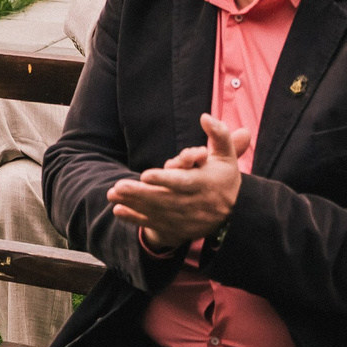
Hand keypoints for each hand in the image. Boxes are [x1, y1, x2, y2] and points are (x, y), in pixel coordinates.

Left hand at [109, 115, 245, 252]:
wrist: (234, 214)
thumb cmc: (225, 178)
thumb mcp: (226, 155)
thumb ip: (219, 134)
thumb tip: (205, 117)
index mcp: (204, 184)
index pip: (183, 183)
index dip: (164, 180)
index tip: (145, 174)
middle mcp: (193, 204)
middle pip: (164, 199)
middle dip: (140, 194)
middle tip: (118, 186)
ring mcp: (185, 219)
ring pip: (156, 212)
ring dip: (133, 204)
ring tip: (113, 194)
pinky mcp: (178, 229)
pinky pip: (154, 224)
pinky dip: (135, 219)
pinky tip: (118, 210)